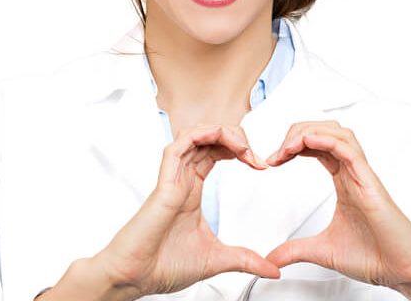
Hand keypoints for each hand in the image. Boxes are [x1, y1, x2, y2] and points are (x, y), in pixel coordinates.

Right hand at [91, 124, 280, 298]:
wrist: (137, 277)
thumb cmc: (164, 265)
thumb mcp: (218, 259)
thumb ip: (247, 260)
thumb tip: (273, 269)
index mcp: (192, 190)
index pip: (216, 152)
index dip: (240, 150)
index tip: (261, 165)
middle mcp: (182, 179)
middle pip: (208, 138)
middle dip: (236, 137)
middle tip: (255, 156)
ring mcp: (172, 179)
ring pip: (194, 135)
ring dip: (221, 133)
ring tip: (242, 147)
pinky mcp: (164, 183)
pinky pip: (177, 146)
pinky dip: (199, 135)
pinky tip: (218, 139)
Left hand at [263, 121, 410, 298]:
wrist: (403, 271)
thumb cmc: (376, 256)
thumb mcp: (323, 251)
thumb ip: (295, 251)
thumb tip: (272, 259)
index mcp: (344, 181)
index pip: (316, 146)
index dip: (292, 146)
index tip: (273, 161)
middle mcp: (353, 173)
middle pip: (325, 131)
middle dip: (296, 133)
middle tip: (276, 153)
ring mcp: (363, 176)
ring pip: (338, 133)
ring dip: (310, 132)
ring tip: (288, 146)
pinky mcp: (371, 184)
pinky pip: (350, 150)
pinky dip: (327, 140)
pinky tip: (308, 142)